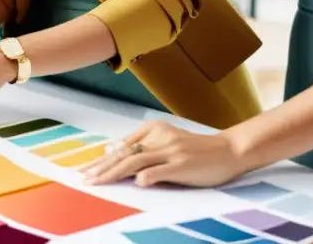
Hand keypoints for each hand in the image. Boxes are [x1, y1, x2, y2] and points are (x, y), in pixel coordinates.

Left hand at [81, 120, 246, 187]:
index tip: (85, 169)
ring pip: (134, 161)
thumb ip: (143, 145)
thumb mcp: (167, 140)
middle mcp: (159, 138)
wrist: (229, 150)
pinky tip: (135, 183)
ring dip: (113, 173)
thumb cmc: (196, 150)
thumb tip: (114, 149)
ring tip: (98, 182)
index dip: (102, 159)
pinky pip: (159, 170)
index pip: (121, 147)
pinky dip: (146, 176)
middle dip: (101, 167)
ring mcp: (170, 151)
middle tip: (83, 177)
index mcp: (153, 130)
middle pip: (123, 153)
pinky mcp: (182, 164)